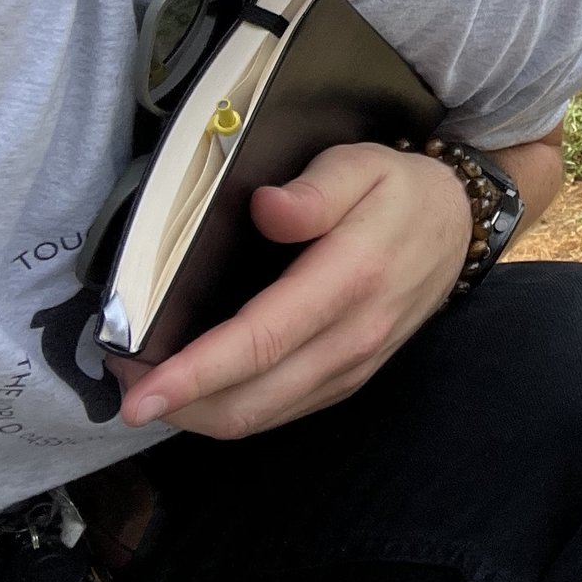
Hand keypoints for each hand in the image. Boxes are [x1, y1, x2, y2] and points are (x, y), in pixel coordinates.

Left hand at [110, 142, 471, 438]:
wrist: (459, 226)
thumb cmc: (399, 191)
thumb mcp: (363, 163)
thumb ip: (317, 188)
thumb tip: (268, 210)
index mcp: (351, 278)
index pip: (263, 340)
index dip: (196, 373)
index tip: (138, 392)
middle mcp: (353, 336)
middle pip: (251, 400)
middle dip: (177, 403)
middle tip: (121, 378)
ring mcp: (352, 367)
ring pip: (260, 418)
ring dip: (196, 412)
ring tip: (149, 383)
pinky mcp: (348, 381)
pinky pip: (278, 413)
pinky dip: (229, 409)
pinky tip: (200, 387)